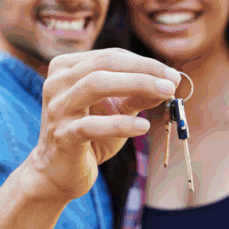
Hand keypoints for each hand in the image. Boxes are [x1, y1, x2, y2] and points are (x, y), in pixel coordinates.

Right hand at [26, 48, 179, 201]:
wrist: (58, 172)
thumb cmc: (88, 136)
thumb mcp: (115, 110)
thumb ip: (137, 95)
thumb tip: (169, 82)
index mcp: (66, 69)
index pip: (110, 56)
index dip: (144, 62)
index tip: (171, 75)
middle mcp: (56, 83)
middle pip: (103, 63)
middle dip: (143, 69)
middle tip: (172, 81)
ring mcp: (56, 108)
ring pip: (95, 84)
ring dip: (136, 84)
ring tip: (165, 93)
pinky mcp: (61, 136)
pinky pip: (91, 125)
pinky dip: (120, 124)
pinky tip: (143, 127)